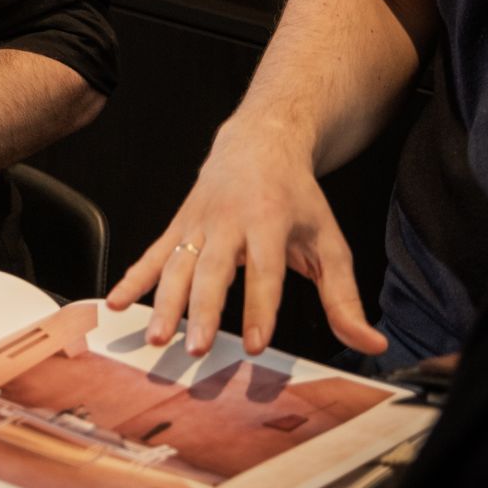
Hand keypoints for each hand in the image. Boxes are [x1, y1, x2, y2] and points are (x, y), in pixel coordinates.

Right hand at [106, 120, 385, 358]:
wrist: (258, 140)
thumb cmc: (297, 197)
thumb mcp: (329, 242)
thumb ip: (345, 298)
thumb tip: (372, 343)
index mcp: (270, 219)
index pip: (265, 270)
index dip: (260, 308)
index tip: (255, 345)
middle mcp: (229, 219)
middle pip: (213, 269)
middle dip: (203, 310)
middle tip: (196, 347)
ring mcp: (198, 221)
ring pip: (178, 264)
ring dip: (164, 302)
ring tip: (156, 338)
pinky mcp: (178, 225)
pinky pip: (154, 254)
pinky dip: (133, 279)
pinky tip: (116, 303)